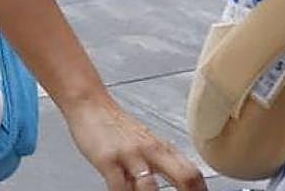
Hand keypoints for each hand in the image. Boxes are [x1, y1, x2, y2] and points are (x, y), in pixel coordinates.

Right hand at [64, 93, 205, 189]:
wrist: (90, 104)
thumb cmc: (116, 126)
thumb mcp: (144, 145)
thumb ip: (157, 167)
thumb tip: (165, 189)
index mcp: (164, 149)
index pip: (194, 175)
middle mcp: (152, 151)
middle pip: (185, 177)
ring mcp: (131, 155)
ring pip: (150, 188)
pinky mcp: (108, 159)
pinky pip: (119, 188)